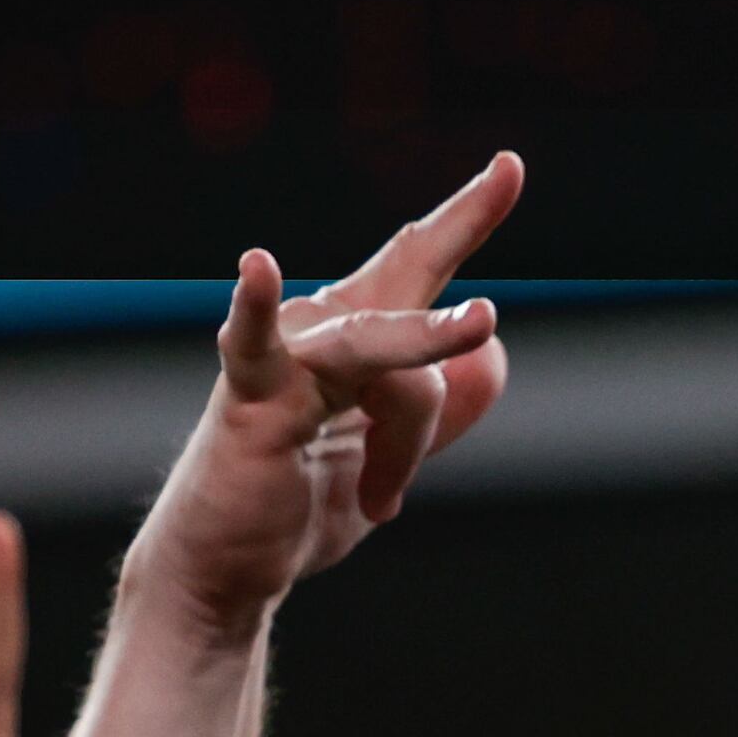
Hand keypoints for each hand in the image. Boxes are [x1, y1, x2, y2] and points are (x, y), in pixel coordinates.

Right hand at [129, 156, 518, 631]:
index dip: (466, 218)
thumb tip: (493, 358)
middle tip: (510, 178)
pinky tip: (256, 266)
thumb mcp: (388, 461)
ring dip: (421, 380)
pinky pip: (258, 346)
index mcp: (357, 340)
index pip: (419, 270)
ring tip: (431, 414)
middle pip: (407, 278)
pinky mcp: (251, 398)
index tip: (509, 166)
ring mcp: (286, 358)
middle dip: (461, 224)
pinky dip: (256, 308)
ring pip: (383, 349)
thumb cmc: (296, 504)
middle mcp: (322, 330)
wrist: (227, 571)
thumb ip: (438, 412)